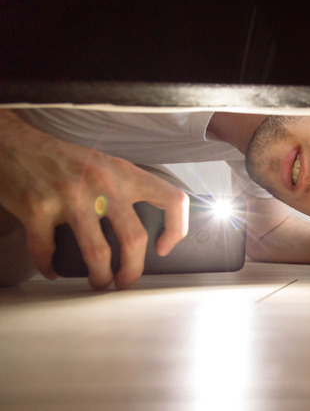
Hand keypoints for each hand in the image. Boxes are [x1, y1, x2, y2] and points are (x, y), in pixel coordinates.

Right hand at [0, 110, 188, 288]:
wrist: (12, 143)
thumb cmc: (63, 160)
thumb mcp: (105, 166)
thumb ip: (126, 190)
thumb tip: (148, 229)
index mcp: (125, 173)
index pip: (171, 199)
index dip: (176, 228)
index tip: (164, 248)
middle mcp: (103, 184)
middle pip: (134, 238)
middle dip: (133, 270)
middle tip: (126, 282)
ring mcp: (70, 197)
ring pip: (97, 253)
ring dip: (99, 277)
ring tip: (98, 282)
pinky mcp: (37, 209)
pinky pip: (47, 251)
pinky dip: (49, 267)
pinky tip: (52, 270)